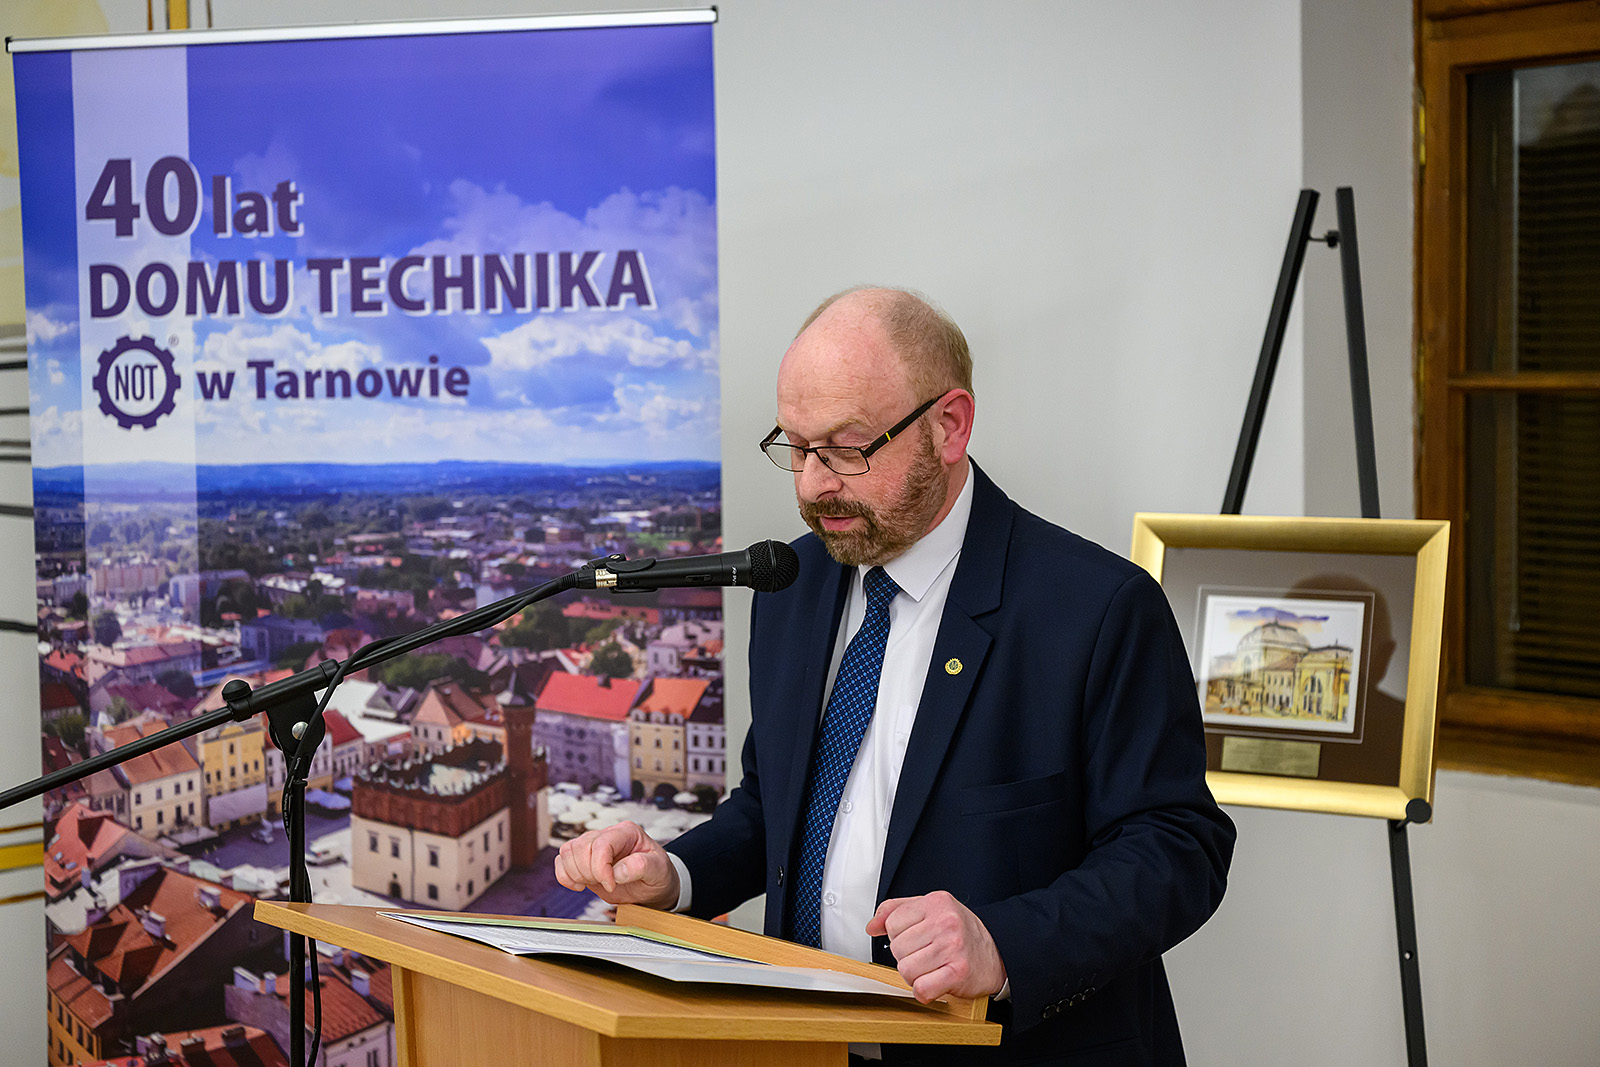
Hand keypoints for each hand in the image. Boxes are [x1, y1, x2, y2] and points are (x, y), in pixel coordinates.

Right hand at [554, 821, 679, 909]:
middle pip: (580, 847)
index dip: (601, 867)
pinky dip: (564, 876)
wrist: (653, 886)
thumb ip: (641, 867)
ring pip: (567, 852)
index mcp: (627, 832)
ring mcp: (593, 846)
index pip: (602, 843)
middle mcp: (607, 835)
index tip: (611, 885)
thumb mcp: (659, 870)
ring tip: (596, 883)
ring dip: (576, 874)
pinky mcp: (583, 860)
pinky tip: (579, 886)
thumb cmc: (657, 874)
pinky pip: (561, 861)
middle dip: (590, 873)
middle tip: (607, 885)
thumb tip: (617, 872)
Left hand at [866, 891, 1006, 1003]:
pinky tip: (936, 982)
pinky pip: (921, 989)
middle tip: (927, 954)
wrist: (998, 952)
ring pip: (905, 970)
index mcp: (936, 903)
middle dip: (907, 956)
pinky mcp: (958, 973)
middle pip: (897, 948)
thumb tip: (872, 926)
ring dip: (915, 975)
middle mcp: (945, 922)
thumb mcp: (931, 909)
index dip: (899, 935)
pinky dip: (924, 991)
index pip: (892, 923)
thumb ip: (897, 910)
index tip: (915, 938)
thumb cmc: (962, 932)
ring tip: (932, 967)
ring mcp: (952, 948)